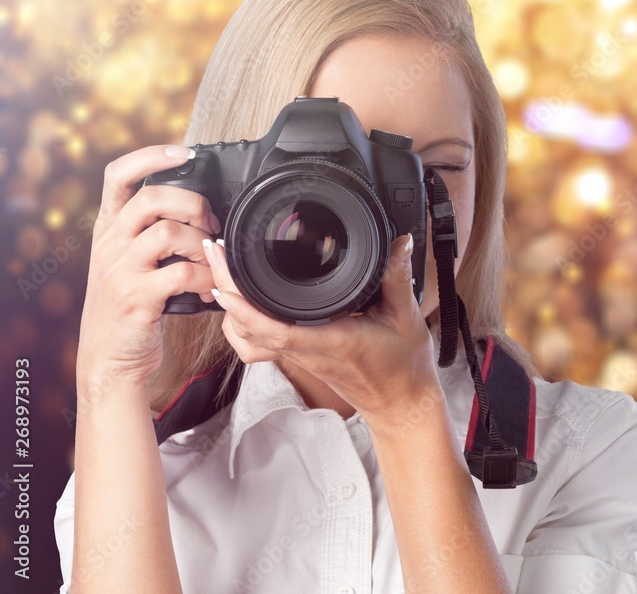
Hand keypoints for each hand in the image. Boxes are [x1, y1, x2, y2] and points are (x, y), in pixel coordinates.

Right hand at [78, 146, 220, 385]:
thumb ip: (152, 234)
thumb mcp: (132, 263)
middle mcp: (109, 244)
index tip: (185, 152)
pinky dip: (208, 278)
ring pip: (169, 232)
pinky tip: (214, 289)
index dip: (151, 155)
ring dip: (204, 245)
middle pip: (152, 198)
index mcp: (109, 229)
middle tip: (211, 226)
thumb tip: (202, 210)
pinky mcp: (135, 297)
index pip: (118, 175)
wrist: (110, 359)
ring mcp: (119, 270)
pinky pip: (182, 273)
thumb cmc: (133, 307)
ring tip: (213, 262)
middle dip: (194, 204)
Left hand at [204, 233, 439, 432]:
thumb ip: (398, 276)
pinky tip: (241, 302)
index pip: (276, 328)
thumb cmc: (405, 367)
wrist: (401, 405)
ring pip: (249, 339)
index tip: (227, 271)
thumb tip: (398, 242)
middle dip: (227, 289)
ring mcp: (301, 358)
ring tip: (221, 271)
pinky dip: (243, 323)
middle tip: (216, 253)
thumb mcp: (407, 317)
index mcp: (334, 342)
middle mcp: (310, 352)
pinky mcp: (301, 359)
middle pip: (251, 328)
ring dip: (229, 308)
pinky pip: (260, 345)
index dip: (244, 304)